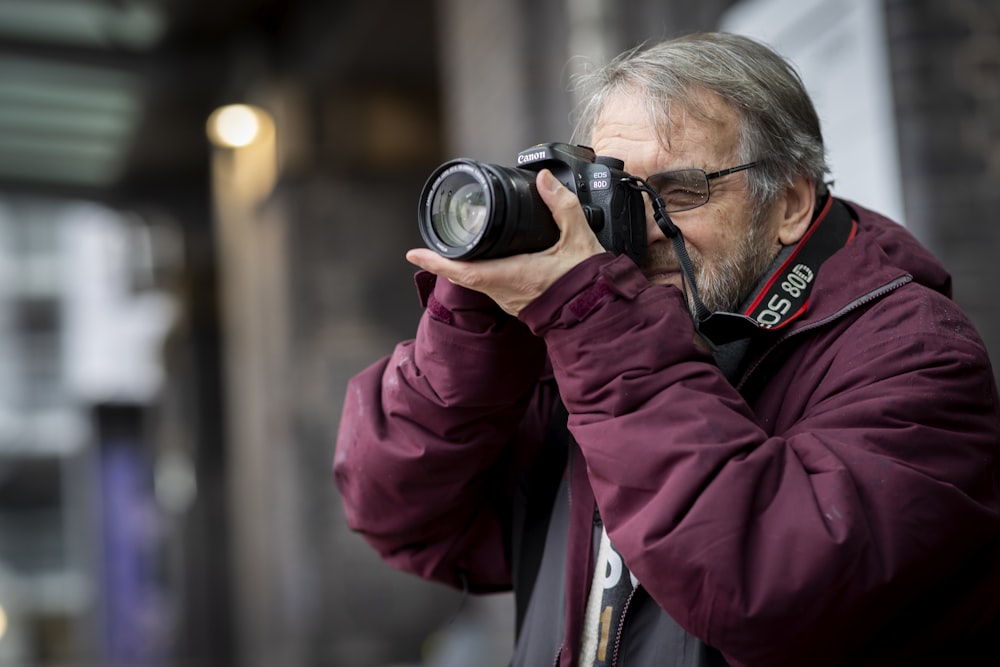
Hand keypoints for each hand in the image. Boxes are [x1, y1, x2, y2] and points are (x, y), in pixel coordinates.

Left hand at [405, 169, 606, 316]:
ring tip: (448, 250)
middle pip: (463, 276)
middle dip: (443, 260)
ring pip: (476, 282)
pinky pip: (490, 287)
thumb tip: (544, 180)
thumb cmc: (588, 282)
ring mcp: (509, 300)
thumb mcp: (578, 238)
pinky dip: (479, 273)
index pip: (464, 271)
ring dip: (460, 267)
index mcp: (514, 275)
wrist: (599, 313)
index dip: (436, 262)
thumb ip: (562, 206)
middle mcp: (506, 291)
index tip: (413, 253)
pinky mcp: (517, 304)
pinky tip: (482, 262)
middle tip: (425, 246)